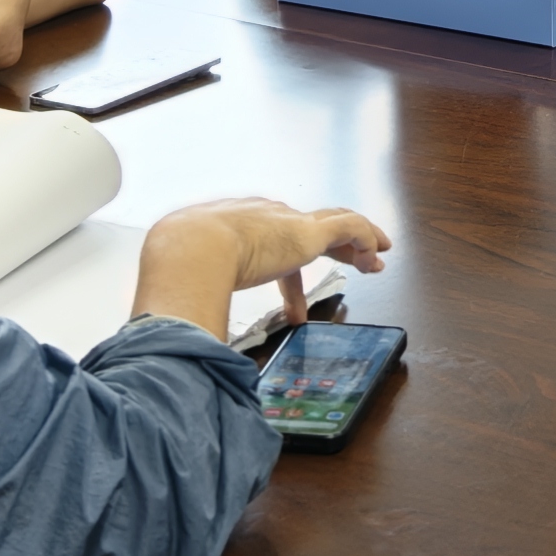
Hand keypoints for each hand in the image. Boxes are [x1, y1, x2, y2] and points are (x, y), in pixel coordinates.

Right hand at [136, 194, 396, 336]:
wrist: (188, 249)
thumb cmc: (178, 268)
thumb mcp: (184, 282)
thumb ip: (192, 307)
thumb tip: (187, 337)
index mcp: (231, 227)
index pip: (267, 246)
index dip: (285, 272)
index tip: (293, 304)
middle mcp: (261, 218)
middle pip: (305, 229)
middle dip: (328, 246)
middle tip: (348, 259)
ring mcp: (284, 222)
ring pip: (332, 224)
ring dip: (355, 241)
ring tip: (375, 258)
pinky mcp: (306, 232)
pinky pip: (348, 227)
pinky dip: (366, 235)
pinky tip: (378, 249)